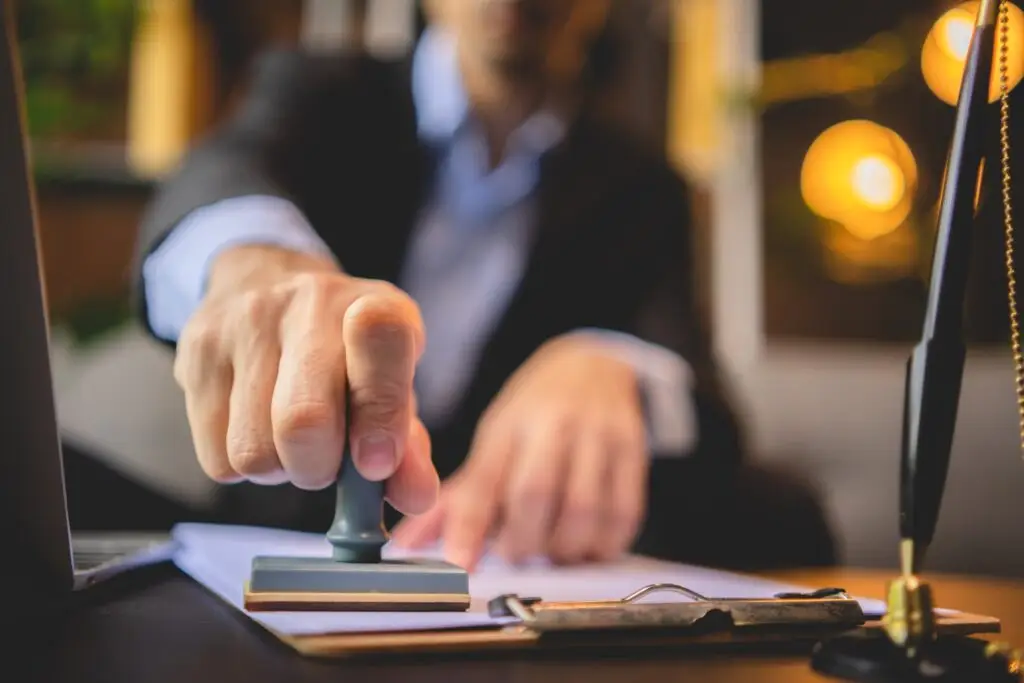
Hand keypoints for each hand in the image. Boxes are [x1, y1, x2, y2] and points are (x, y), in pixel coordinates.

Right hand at [173, 245, 437, 515]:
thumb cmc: (345, 352)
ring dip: (277, 469)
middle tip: (325, 463)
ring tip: (288, 441)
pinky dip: (240, 466)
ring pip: (253, 449)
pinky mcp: (197, 350)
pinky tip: (254, 429)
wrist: (267, 281)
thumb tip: (416, 498)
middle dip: (318, 468)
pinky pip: (216, 456)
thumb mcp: (391, 383)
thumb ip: (409, 446)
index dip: (380, 413)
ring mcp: (246, 322)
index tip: (375, 463)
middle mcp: (310, 303)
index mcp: (374, 307)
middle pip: (302, 419)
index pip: (381, 342)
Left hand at [392, 335, 648, 568]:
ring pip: (584, 510)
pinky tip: (587, 543)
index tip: (459, 565)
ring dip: (564, 548)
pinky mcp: (634, 448)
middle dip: (522, 542)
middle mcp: (553, 424)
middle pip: (535, 495)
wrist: (593, 364)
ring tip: (553, 549)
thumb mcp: (493, 440)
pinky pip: (624, 512)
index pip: (484, 480)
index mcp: (508, 424)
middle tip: (515, 552)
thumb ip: (458, 495)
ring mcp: (598, 434)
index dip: (468, 527)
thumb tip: (406, 545)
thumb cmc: (534, 413)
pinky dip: (604, 542)